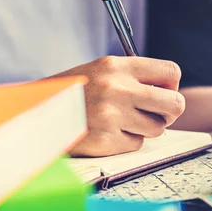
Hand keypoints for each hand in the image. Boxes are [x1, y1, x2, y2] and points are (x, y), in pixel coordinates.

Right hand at [51, 56, 184, 156]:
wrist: (37, 113)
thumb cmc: (75, 92)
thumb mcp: (101, 71)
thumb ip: (134, 77)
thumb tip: (170, 91)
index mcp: (118, 66)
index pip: (171, 71)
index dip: (172, 85)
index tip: (163, 92)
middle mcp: (117, 89)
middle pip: (175, 104)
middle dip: (170, 112)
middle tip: (158, 114)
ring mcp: (112, 116)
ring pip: (158, 128)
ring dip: (146, 128)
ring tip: (124, 121)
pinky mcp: (106, 140)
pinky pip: (136, 144)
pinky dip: (126, 140)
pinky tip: (108, 132)